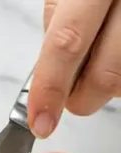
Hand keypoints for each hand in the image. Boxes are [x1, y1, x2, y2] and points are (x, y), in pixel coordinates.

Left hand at [29, 0, 119, 136]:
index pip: (67, 43)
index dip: (51, 88)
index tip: (41, 123)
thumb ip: (61, 25)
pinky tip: (116, 54)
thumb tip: (50, 74)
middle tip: (71, 97)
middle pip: (107, 74)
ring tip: (103, 59)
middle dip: (83, 98)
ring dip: (110, 86)